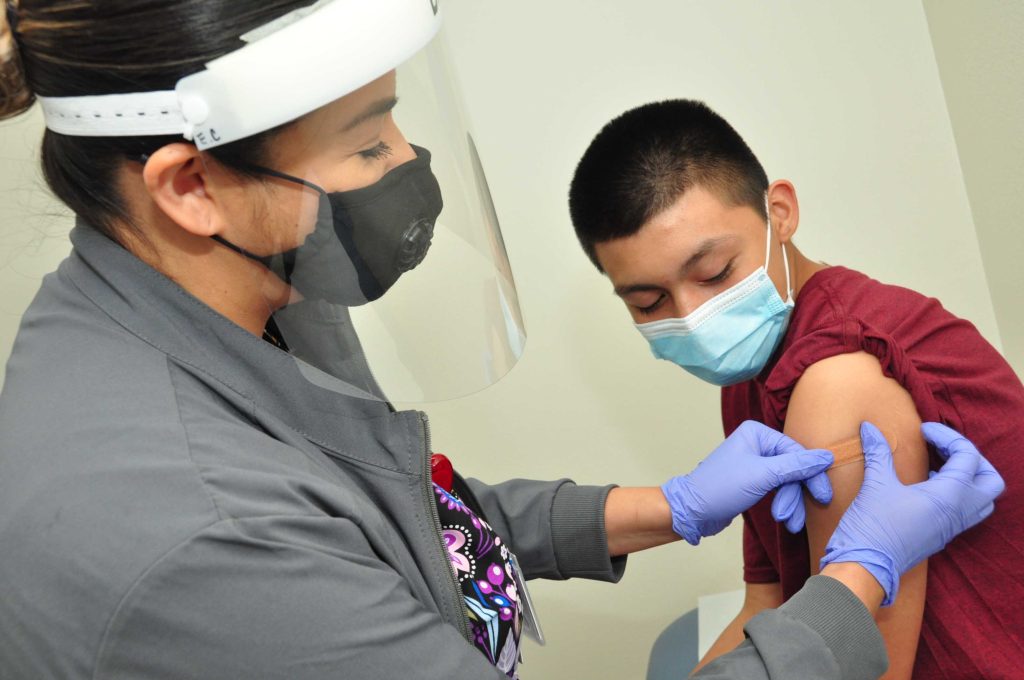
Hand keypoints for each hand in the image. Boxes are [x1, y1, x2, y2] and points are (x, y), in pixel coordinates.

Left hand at [662, 421, 833, 544]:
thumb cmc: (721, 488)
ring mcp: (756, 462)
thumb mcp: (762, 475)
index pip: (797, 451)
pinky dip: (784, 505)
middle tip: (796, 518)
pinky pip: (779, 490)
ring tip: (788, 523)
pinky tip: (786, 520)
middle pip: (794, 468)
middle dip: (795, 495)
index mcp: (757, 433)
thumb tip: (827, 457)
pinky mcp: (754, 480)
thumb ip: (796, 466)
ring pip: (788, 482)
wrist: (693, 512)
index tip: (823, 497)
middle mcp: (757, 443)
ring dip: (790, 504)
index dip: (812, 475)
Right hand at [820, 422, 1004, 604]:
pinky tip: (927, 487)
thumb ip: (878, 453)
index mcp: (950, 496)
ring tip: (939, 466)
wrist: (866, 567)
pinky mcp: (941, 536)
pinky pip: (966, 513)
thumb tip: (869, 427)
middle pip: (991, 481)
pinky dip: (957, 494)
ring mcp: (952, 527)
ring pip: (983, 500)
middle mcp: (959, 512)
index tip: (923, 431)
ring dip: (969, 479)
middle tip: (945, 448)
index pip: (968, 456)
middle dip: (973, 459)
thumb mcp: (876, 484)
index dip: (947, 436)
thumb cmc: (874, 526)